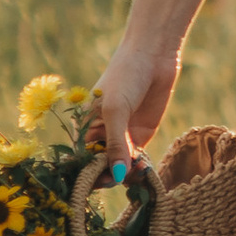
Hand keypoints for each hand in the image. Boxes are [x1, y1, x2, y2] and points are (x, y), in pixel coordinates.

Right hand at [84, 40, 178, 170]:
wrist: (153, 56)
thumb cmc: (125, 76)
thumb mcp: (115, 109)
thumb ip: (116, 143)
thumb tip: (117, 175)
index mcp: (85, 127)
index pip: (82, 159)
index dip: (88, 173)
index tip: (100, 179)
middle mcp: (101, 135)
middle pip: (100, 167)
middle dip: (108, 176)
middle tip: (118, 178)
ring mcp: (122, 137)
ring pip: (119, 167)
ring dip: (126, 175)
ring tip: (136, 171)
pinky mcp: (140, 136)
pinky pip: (136, 160)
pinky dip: (139, 168)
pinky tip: (144, 169)